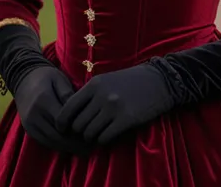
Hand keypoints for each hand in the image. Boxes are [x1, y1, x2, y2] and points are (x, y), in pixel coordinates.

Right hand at [14, 66, 94, 155]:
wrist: (24, 78)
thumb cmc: (46, 76)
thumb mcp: (59, 79)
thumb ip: (67, 94)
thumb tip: (78, 110)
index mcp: (43, 100)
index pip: (62, 121)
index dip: (77, 128)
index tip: (91, 131)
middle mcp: (34, 115)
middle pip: (57, 135)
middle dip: (75, 143)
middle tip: (90, 146)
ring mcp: (30, 124)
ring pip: (51, 142)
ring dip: (68, 147)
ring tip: (83, 148)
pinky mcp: (29, 130)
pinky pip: (45, 142)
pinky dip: (58, 146)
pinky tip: (70, 146)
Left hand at [54, 63, 175, 145]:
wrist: (158, 81)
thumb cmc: (130, 81)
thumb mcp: (106, 80)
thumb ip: (89, 95)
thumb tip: (71, 115)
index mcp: (94, 84)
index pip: (67, 108)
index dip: (63, 122)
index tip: (65, 128)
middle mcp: (101, 96)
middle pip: (78, 124)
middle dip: (80, 131)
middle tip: (86, 132)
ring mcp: (113, 108)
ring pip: (89, 133)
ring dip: (92, 136)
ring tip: (99, 132)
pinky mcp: (126, 119)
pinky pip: (104, 137)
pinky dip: (104, 139)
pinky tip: (109, 134)